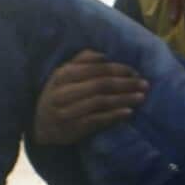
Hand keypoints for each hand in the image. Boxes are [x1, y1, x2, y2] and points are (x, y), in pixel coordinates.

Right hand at [33, 51, 147, 145]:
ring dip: (124, 99)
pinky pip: (97, 120)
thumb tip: (104, 56)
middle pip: (100, 84)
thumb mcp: (62, 75)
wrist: (40, 126)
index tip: (135, 71)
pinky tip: (129, 112)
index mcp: (62, 74)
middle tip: (144, 84)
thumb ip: (81, 61)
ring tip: (141, 97)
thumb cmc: (57, 95)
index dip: (117, 69)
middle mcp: (63, 91)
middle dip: (125, 83)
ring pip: (101, 102)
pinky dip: (114, 116)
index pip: (95, 69)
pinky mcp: (73, 128)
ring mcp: (68, 111)